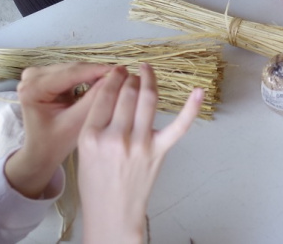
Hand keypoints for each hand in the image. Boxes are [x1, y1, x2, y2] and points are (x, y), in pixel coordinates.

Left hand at [4, 62, 116, 198]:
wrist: (41, 152)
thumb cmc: (55, 143)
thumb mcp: (75, 123)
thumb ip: (92, 100)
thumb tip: (113, 77)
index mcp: (32, 89)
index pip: (70, 74)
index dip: (97, 70)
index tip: (121, 71)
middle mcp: (31, 76)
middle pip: (72, 69)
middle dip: (96, 72)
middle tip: (123, 75)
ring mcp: (36, 75)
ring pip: (73, 69)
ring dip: (93, 74)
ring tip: (115, 80)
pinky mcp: (44, 76)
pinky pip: (71, 73)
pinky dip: (86, 77)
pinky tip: (101, 83)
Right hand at [78, 65, 203, 243]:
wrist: (113, 211)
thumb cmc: (96, 182)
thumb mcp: (83, 150)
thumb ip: (95, 122)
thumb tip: (112, 91)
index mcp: (91, 136)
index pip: (105, 95)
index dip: (114, 77)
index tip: (118, 71)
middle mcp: (116, 138)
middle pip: (127, 93)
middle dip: (130, 78)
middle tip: (131, 73)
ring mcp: (140, 144)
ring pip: (148, 99)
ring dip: (148, 80)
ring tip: (146, 72)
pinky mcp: (159, 151)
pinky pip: (179, 126)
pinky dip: (191, 108)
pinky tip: (199, 91)